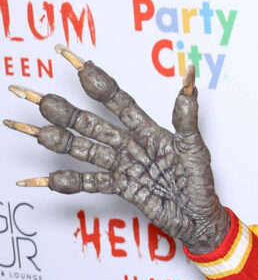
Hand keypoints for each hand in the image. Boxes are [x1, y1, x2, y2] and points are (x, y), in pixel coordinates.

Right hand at [5, 44, 229, 254]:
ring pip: (85, 151)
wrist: (200, 218)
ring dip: (60, 141)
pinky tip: (46, 179)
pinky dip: (68, 183)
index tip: (74, 61)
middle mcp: (131, 145)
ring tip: (34, 132)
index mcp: (149, 130)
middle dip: (64, 112)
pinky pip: (90, 183)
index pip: (117, 100)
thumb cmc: (201, 182)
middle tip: (38, 98)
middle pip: (91, 124)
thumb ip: (187, 115)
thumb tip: (190, 76)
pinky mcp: (121, 188)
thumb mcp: (195, 147)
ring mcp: (123, 167)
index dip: (97, 82)